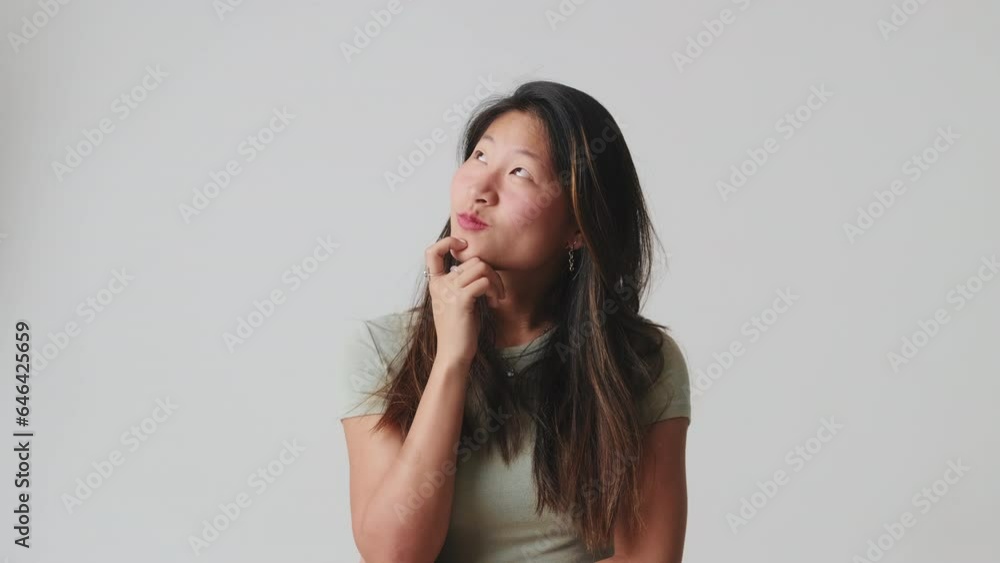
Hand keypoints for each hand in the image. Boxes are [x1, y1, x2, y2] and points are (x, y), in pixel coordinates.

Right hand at [425, 236, 505, 366]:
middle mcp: (440, 285)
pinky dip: (495, 290)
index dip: (448, 242)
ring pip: (481, 268)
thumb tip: (480, 267)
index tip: (463, 246)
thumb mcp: (456, 302)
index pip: (431, 252)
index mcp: (436, 284)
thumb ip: (461, 283)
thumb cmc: (459, 330)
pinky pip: (484, 282)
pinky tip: (494, 303)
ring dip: (496, 281)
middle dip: (491, 272)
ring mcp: (449, 292)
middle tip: (496, 290)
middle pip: (472, 260)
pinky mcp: (461, 301)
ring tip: (496, 297)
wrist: (453, 353)